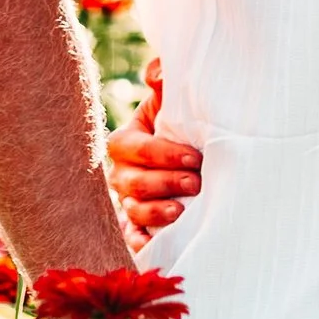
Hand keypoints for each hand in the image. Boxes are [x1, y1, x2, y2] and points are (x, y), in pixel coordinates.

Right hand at [108, 54, 204, 237]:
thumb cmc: (180, 125)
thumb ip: (164, 81)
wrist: (193, 156)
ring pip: (133, 211)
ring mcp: (129, 202)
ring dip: (155, 213)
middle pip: (132, 182)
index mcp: (126, 142)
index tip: (193, 157)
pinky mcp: (139, 228)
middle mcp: (122, 174)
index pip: (134, 148)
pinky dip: (143, 243)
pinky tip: (158, 244)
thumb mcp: (171, 101)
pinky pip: (134, 239)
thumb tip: (157, 73)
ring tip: (181, 213)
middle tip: (195, 183)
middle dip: (163, 183)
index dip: (161, 153)